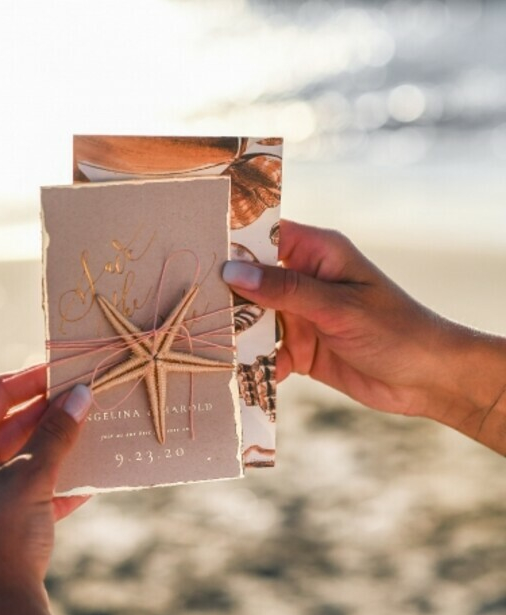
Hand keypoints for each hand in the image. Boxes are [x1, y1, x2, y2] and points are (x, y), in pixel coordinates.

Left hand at [0, 365, 91, 608]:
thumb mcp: (34, 476)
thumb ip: (57, 433)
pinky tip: (88, 479)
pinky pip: (21, 488)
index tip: (65, 367)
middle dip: (45, 412)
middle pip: (3, 423)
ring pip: (15, 456)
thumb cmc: (4, 534)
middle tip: (83, 394)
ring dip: (52, 445)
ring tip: (90, 428)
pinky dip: (51, 481)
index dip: (30, 378)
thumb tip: (81, 395)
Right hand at [222, 220, 505, 451]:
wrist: (428, 380)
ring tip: (208, 346)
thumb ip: (285, 290)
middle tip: (187, 306)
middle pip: (251, 280)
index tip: (194, 249)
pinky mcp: (302, 349)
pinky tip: (239, 376)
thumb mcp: (338, 307)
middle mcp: (305, 280)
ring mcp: (302, 315)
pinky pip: (266, 352)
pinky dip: (254, 363)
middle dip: (225, 296)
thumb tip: (233, 270)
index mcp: (318, 253)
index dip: (231, 240)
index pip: (265, 235)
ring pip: (254, 319)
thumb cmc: (396, 331)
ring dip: (237, 334)